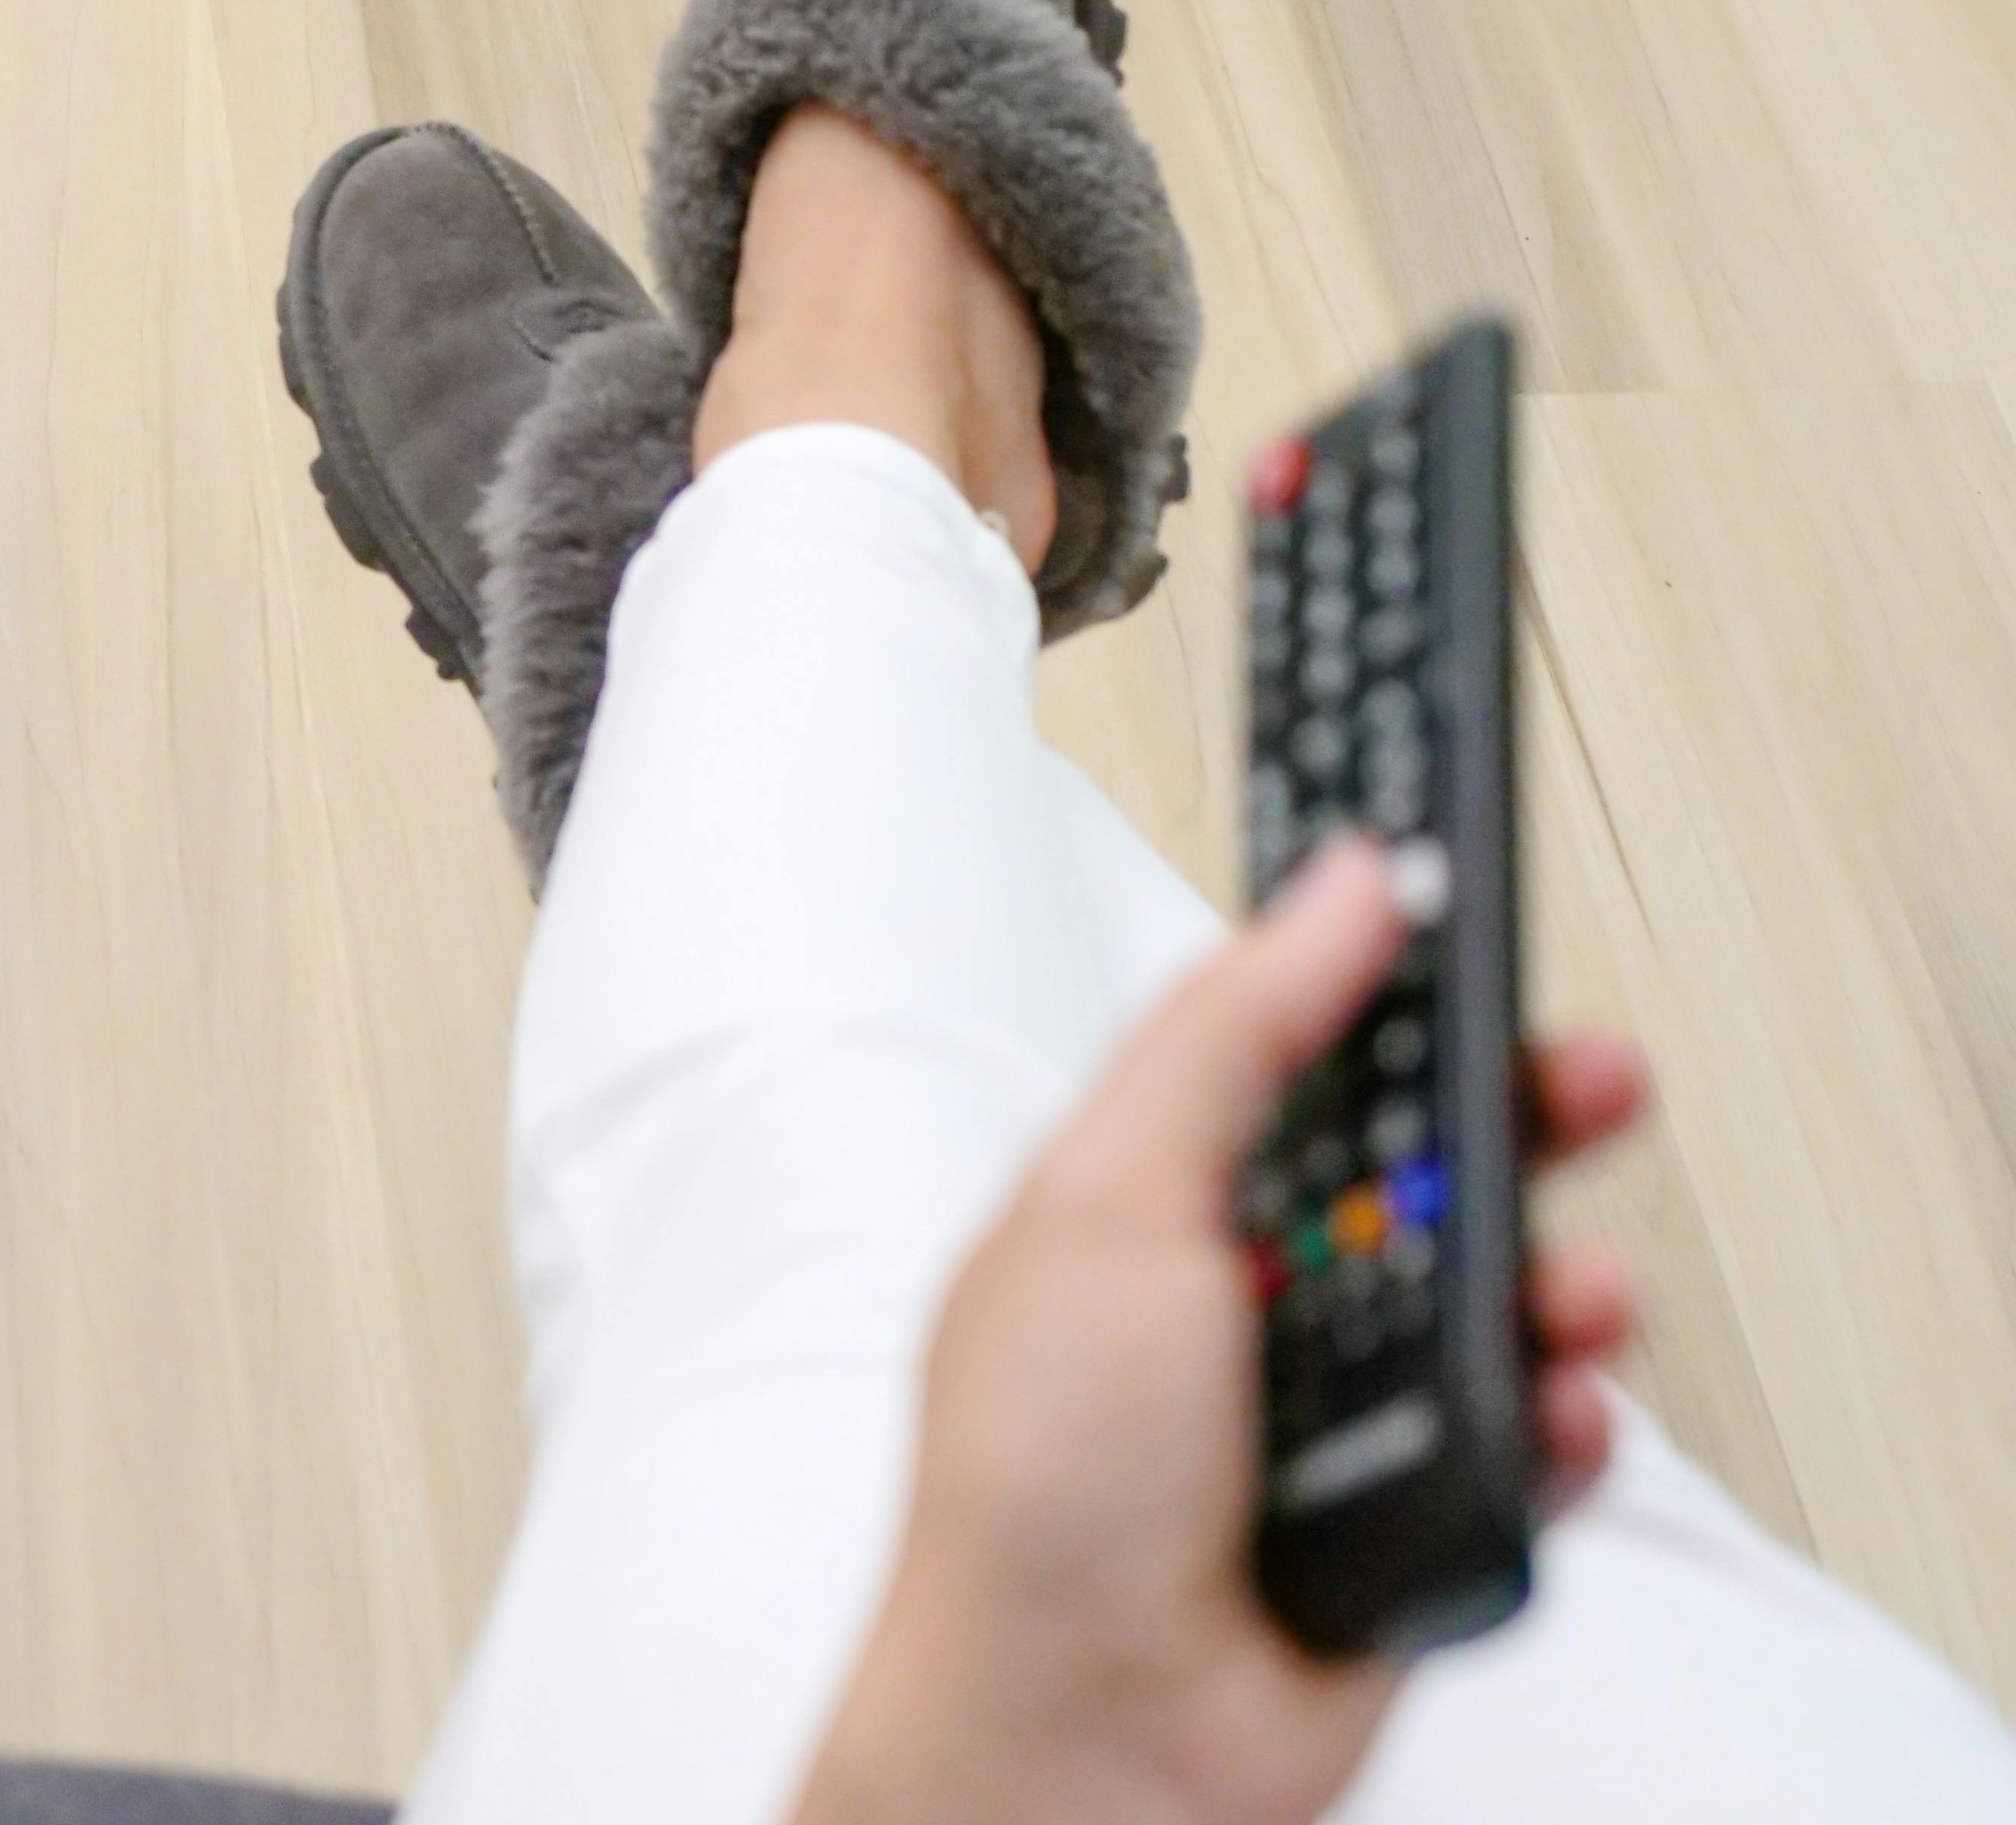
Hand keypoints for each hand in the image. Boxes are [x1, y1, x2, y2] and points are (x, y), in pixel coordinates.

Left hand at [790, 836, 1651, 1824]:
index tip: (1465, 913)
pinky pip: (1535, 1439)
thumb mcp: (1107, 1200)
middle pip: (1424, 1163)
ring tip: (1564, 1291)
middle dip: (1515, 1116)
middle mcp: (1247, 1292)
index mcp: (1152, 1199)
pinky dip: (1559, 1426)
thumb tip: (1332, 889)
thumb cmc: (1032, 1485)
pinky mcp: (1417, 1507)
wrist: (1077, 1726)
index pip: (1293, 1052)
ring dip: (1552, 1283)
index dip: (1380, 983)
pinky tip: (1546, 1414)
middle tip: (1583, 1079)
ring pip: (1499, 1296)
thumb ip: (1228, 1033)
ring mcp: (1336, 1403)